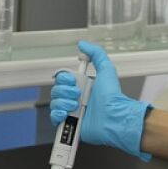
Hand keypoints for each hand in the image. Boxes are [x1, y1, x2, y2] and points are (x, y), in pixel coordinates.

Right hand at [50, 41, 151, 158]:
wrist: (113, 118)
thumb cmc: (112, 97)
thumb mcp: (106, 69)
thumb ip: (96, 54)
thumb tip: (83, 44)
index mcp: (82, 85)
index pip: (62, 78)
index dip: (64, 79)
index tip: (73, 80)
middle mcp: (76, 98)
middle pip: (56, 90)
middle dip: (64, 92)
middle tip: (77, 95)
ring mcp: (72, 111)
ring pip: (54, 103)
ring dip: (63, 103)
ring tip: (75, 106)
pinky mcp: (70, 124)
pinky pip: (54, 118)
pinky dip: (57, 115)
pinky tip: (66, 114)